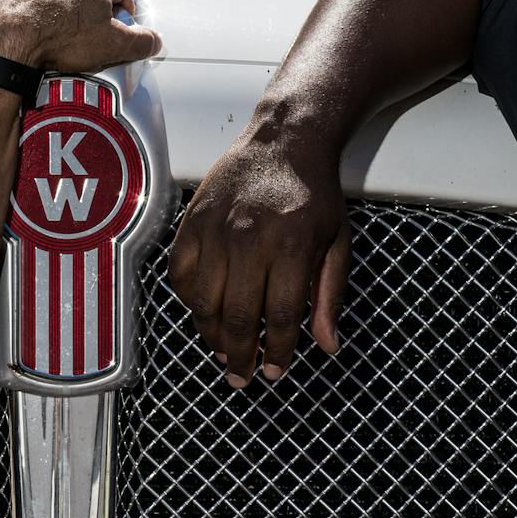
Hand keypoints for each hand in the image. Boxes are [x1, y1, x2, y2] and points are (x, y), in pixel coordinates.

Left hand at [0, 0, 161, 72]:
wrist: (8, 42)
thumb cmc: (58, 39)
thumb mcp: (113, 45)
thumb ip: (140, 41)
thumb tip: (153, 40)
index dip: (126, 8)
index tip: (124, 23)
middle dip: (93, 9)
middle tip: (93, 35)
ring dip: (61, 8)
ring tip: (60, 36)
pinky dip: (32, 10)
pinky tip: (33, 29)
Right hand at [168, 107, 349, 386]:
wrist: (284, 139)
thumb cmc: (315, 194)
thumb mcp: (337, 242)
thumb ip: (329, 295)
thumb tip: (328, 346)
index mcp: (290, 246)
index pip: (282, 317)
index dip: (279, 352)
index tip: (275, 372)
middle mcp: (248, 240)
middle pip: (238, 317)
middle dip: (240, 356)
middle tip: (242, 377)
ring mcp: (215, 230)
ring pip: (203, 302)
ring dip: (211, 336)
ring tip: (223, 351)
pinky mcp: (192, 222)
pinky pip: (179, 274)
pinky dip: (187, 300)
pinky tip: (203, 311)